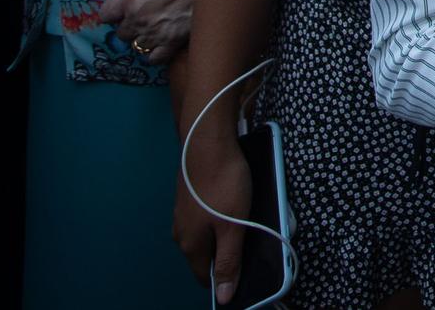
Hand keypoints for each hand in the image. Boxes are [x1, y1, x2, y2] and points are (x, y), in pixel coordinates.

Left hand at [97, 0, 198, 63]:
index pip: (106, 13)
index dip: (112, 12)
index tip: (118, 11)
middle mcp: (138, 19)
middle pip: (121, 33)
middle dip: (130, 26)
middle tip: (143, 18)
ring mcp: (154, 34)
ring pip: (136, 46)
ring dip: (143, 39)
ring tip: (154, 31)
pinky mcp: (172, 44)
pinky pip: (154, 58)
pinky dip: (155, 53)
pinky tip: (162, 44)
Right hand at [174, 119, 250, 301]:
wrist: (207, 140)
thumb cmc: (222, 183)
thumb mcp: (233, 227)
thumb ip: (229, 261)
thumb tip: (223, 296)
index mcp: (190, 245)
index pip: (206, 277)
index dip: (226, 280)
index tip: (246, 273)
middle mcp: (181, 232)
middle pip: (207, 255)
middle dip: (229, 254)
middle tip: (252, 241)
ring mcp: (184, 213)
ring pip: (209, 235)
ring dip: (228, 233)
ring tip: (248, 220)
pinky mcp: (191, 196)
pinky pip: (208, 217)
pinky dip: (223, 217)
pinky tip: (237, 204)